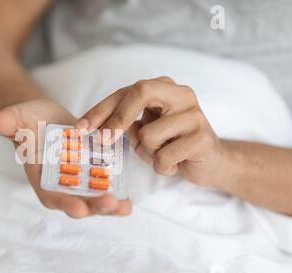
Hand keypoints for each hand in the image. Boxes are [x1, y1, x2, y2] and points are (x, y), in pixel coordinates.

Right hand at [0, 99, 131, 217]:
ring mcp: (77, 183)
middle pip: (76, 202)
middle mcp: (59, 186)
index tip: (78, 208)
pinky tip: (129, 199)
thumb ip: (11, 121)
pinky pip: (104, 189)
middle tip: (110, 203)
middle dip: (93, 206)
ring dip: (109, 206)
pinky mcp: (92, 176)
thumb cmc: (30, 120)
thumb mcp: (20, 117)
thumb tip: (0, 121)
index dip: (63, 203)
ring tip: (125, 206)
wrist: (48, 118)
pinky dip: (117, 196)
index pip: (50, 195)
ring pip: (93, 199)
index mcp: (41, 177)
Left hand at [76, 77, 224, 186]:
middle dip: (116, 118)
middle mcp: (181, 94)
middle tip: (101, 141)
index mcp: (164, 87)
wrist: (212, 161)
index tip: (80, 127)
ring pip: (149, 134)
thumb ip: (124, 122)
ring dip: (148, 153)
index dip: (100, 109)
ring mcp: (194, 114)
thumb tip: (93, 127)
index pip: (126, 92)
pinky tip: (176, 163)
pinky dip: (162, 167)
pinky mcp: (202, 138)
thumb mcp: (145, 129)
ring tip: (163, 154)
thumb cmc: (172, 143)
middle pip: (140, 92)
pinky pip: (164, 157)